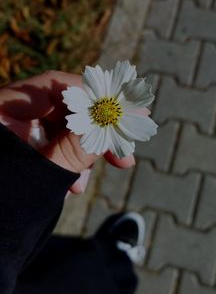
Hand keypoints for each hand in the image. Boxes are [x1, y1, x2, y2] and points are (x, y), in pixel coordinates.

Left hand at [0, 70, 134, 192]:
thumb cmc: (1, 207)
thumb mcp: (43, 174)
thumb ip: (78, 146)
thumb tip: (110, 120)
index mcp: (1, 110)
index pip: (55, 86)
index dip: (94, 96)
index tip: (126, 110)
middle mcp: (6, 116)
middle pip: (61, 109)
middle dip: (92, 133)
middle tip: (124, 155)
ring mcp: (12, 134)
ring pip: (57, 131)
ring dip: (79, 154)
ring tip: (81, 186)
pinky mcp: (18, 151)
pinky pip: (49, 147)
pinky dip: (65, 163)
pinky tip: (71, 186)